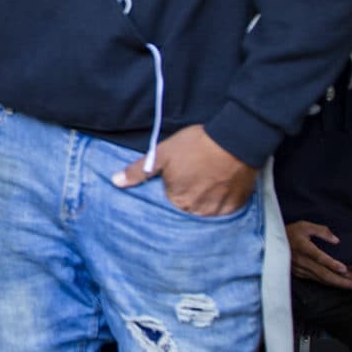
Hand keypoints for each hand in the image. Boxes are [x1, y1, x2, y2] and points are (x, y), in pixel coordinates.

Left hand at [111, 124, 254, 216]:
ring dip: (203, 200)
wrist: (236, 139)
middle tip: (192, 179)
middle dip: (187, 197)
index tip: (177, 180)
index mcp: (177, 201)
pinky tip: (219, 187)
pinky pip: (223, 209)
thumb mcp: (163, 153)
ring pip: (205, 211)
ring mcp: (217, 211)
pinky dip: (220, 201)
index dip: (171, 191)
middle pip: (186, 209)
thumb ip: (139, 171)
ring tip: (206, 182)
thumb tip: (115, 182)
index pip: (167, 205)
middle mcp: (196, 212)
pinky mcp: (235, 206)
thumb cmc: (197, 145)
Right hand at [287, 220, 351, 288]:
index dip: (331, 264)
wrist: (270, 243)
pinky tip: (337, 284)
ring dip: (336, 283)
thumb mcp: (305, 225)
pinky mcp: (299, 274)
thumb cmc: (290, 232)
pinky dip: (327, 283)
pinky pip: (315, 280)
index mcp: (303, 247)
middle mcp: (301, 260)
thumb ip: (322, 231)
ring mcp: (300, 269)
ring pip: (320, 279)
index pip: (319, 257)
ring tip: (350, 285)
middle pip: (322, 273)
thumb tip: (336, 240)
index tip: (344, 269)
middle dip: (340, 280)